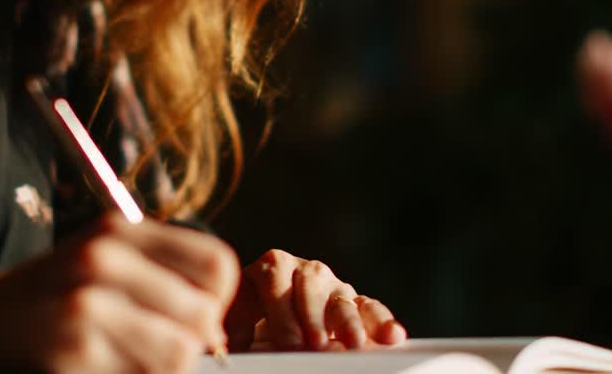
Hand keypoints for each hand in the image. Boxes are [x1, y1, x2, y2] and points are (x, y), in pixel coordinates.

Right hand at [0, 213, 240, 372]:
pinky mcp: (73, 344)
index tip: (194, 320)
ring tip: (131, 360)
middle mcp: (106, 256)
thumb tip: (217, 330)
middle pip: (203, 313)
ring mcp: (87, 301)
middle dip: (194, 345)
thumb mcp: (103, 265)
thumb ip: (160, 280)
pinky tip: (105, 366)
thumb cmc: (51, 298)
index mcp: (121, 231)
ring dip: (164, 367)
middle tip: (161, 351)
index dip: (217, 301)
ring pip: (179, 352)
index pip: (217, 264)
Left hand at [223, 249, 406, 351]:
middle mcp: (305, 270)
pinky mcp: (355, 302)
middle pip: (311, 284)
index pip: (274, 278)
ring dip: (348, 322)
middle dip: (314, 316)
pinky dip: (382, 322)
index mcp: (270, 266)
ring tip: (354, 344)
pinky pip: (371, 308)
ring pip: (342, 297)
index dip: (282, 311)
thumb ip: (228, 326)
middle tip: (315, 344)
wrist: (266, 303)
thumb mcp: (234, 314)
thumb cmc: (249, 312)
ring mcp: (333, 285)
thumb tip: (219, 344)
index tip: (289, 342)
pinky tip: (392, 337)